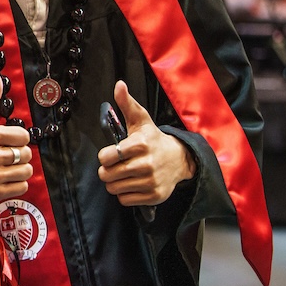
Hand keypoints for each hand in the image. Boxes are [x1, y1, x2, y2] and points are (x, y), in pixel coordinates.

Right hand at [0, 75, 32, 200]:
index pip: (23, 136)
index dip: (18, 137)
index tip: (10, 139)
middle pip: (26, 154)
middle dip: (20, 152)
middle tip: (9, 152)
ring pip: (26, 171)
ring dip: (21, 168)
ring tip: (10, 165)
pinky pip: (22, 187)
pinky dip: (18, 183)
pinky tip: (8, 176)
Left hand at [97, 80, 197, 206]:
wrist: (180, 159)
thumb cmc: (153, 139)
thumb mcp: (140, 120)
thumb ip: (126, 103)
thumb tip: (118, 85)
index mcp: (140, 144)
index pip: (106, 157)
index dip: (105, 156)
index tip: (112, 153)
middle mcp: (146, 164)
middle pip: (107, 175)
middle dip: (107, 170)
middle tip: (116, 165)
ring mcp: (151, 181)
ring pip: (114, 188)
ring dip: (115, 182)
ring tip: (124, 174)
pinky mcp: (154, 196)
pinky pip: (125, 200)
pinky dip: (125, 194)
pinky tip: (132, 183)